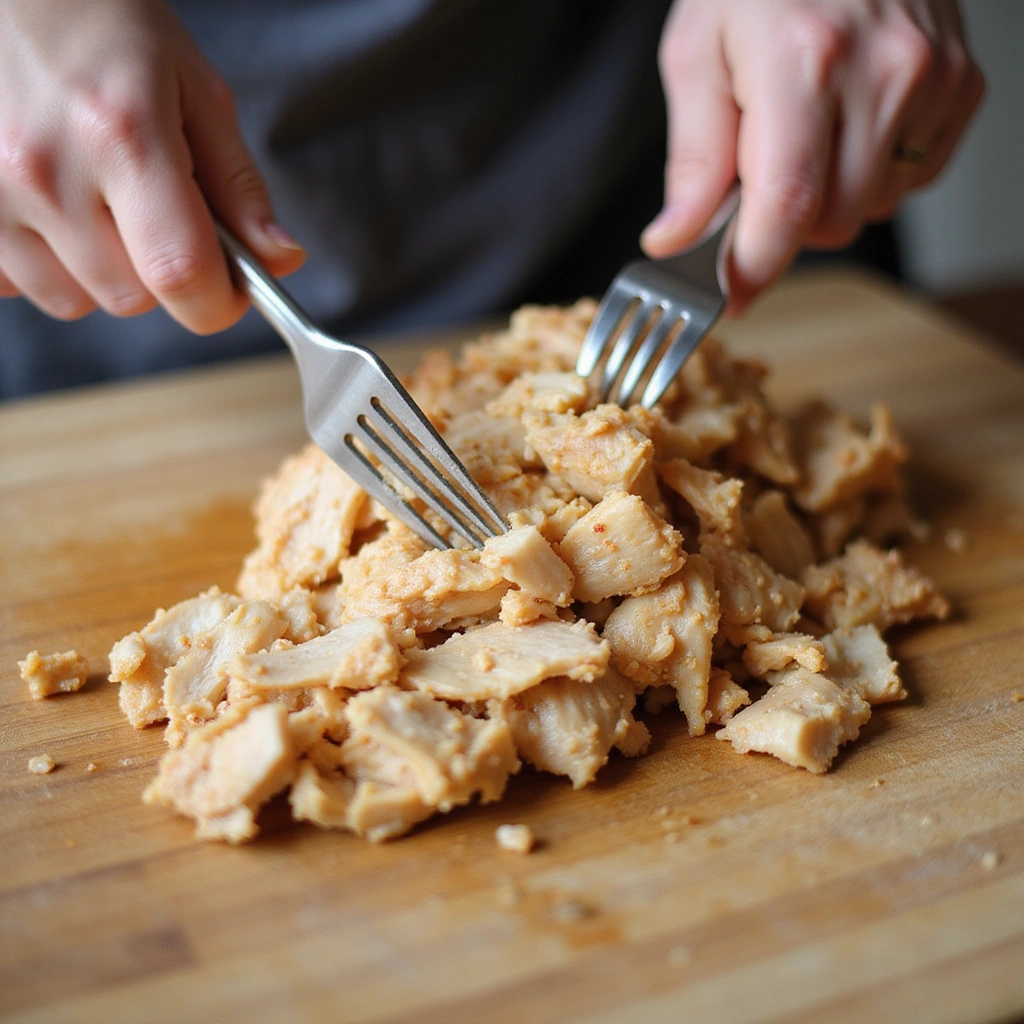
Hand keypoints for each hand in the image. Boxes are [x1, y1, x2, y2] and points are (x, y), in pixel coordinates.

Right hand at [0, 0, 303, 330]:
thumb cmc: (110, 34)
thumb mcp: (198, 95)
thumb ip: (241, 190)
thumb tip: (280, 261)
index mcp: (123, 137)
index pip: (181, 273)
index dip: (218, 301)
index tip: (229, 289)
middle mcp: (46, 170)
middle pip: (132, 298)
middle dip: (159, 273)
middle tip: (152, 210)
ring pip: (73, 301)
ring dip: (101, 271)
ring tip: (96, 200)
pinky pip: (19, 285)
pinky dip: (45, 263)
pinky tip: (52, 207)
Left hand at [643, 0, 983, 310]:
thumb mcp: (697, 54)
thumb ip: (692, 159)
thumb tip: (674, 241)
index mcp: (805, 62)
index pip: (786, 205)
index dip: (754, 268)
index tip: (729, 299)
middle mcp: (884, 70)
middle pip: (831, 222)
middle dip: (784, 223)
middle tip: (757, 176)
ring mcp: (934, 77)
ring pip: (872, 207)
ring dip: (829, 196)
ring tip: (805, 132)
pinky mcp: (961, 84)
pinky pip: (912, 180)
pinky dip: (871, 172)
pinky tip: (848, 123)